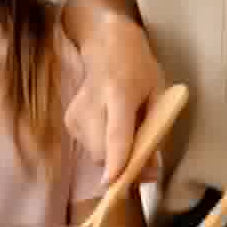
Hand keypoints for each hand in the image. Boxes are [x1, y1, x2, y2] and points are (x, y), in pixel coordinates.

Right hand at [64, 12, 167, 191]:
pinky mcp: (69, 120)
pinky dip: (104, 148)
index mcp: (119, 91)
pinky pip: (89, 148)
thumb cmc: (138, 68)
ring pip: (95, 154)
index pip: (116, 131)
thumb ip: (156, 131)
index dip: (117, 157)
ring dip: (114, 158)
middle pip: (102, 150)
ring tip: (127, 134)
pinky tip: (110, 127)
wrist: (105, 44)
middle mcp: (92, 102)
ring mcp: (76, 112)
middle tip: (145, 164)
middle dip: (123, 167)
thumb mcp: (158, 94)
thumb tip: (149, 171)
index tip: (113, 181)